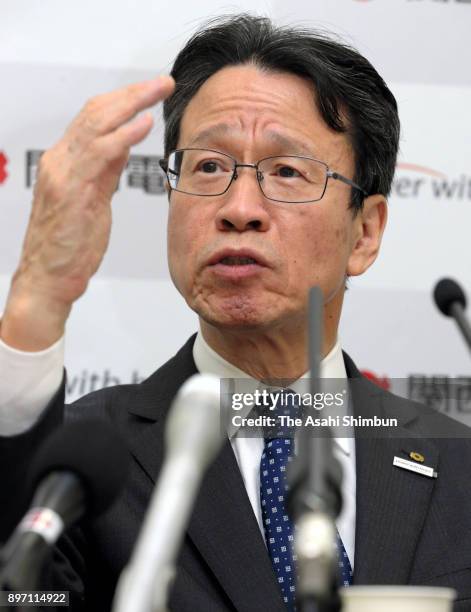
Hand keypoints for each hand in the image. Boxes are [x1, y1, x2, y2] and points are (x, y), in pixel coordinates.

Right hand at [1, 76, 174, 350]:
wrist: (48, 279)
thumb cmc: (70, 247)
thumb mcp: (93, 203)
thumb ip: (105, 174)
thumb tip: (123, 149)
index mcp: (65, 162)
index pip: (94, 119)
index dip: (123, 102)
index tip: (150, 93)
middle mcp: (61, 161)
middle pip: (97, 112)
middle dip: (132, 93)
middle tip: (162, 81)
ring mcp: (64, 173)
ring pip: (97, 122)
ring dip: (132, 102)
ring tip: (159, 89)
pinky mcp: (72, 190)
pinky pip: (99, 153)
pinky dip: (123, 135)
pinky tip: (144, 122)